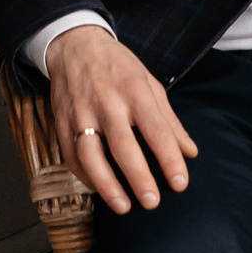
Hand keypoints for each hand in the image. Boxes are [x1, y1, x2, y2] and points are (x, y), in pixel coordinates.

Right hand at [47, 26, 197, 214]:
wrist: (75, 46)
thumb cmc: (119, 67)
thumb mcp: (150, 84)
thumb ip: (170, 121)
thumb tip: (190, 152)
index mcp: (135, 91)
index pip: (156, 129)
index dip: (169, 158)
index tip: (180, 183)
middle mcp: (107, 103)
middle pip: (123, 145)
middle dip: (138, 177)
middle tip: (152, 202)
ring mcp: (80, 114)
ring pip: (91, 155)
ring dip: (106, 184)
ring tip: (123, 207)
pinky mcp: (61, 123)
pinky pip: (71, 156)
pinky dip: (86, 177)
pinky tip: (100, 190)